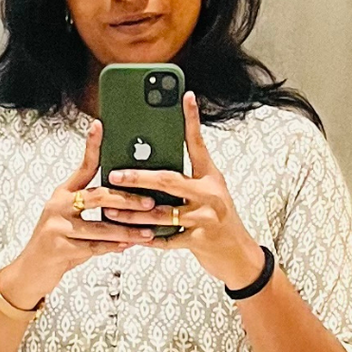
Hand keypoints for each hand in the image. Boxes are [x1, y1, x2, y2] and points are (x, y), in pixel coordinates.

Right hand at [1, 121, 159, 309]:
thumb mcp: (71, 219)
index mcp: (62, 193)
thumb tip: (128, 200)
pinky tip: (129, 246)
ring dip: (127, 229)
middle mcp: (58, 205)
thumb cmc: (58, 243)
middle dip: (127, 199)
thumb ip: (92, 209)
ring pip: (99, 226)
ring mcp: (57, 226)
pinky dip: (114, 247)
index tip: (100, 126)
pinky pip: (93, 247)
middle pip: (97, 196)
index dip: (91, 146)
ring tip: (148, 231)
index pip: (82, 166)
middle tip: (150, 202)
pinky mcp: (59, 248)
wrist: (32, 270)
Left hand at [106, 91, 267, 289]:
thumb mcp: (210, 193)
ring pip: (161, 213)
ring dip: (133, 212)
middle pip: (168, 180)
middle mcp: (210, 194)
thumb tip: (152, 164)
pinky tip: (130, 236)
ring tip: (112, 208)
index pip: (198, 144)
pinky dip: (147, 239)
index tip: (186, 96)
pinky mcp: (199, 241)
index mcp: (211, 177)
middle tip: (114, 175)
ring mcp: (205, 218)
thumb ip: (187, 179)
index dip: (192, 120)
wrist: (239, 255)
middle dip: (138, 178)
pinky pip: (166, 239)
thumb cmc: (219, 220)